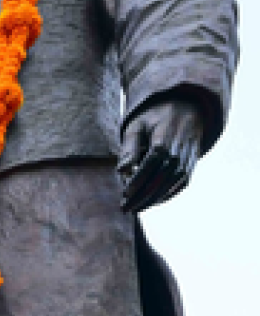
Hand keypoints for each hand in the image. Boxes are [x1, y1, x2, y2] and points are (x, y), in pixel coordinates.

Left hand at [118, 93, 205, 212]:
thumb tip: (122, 170)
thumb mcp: (138, 124)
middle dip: (142, 196)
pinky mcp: (193, 163)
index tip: (124, 194)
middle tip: (126, 208)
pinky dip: (168, 195)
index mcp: (164, 138)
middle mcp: (179, 150)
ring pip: (172, 184)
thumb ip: (129, 147)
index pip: (149, 165)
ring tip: (137, 208)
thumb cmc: (155, 117)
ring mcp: (188, 158)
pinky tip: (154, 202)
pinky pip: (181, 184)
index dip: (137, 182)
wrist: (187, 107)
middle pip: (160, 179)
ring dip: (154, 200)